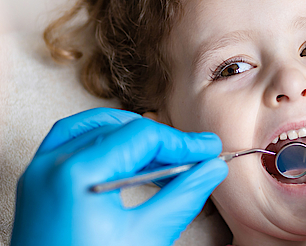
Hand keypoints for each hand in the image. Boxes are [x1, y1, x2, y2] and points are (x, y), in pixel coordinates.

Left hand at [10, 108, 227, 245]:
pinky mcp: (36, 183)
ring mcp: (39, 171)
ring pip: (94, 127)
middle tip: (195, 157)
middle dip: (163, 141)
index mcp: (78, 173)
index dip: (183, 143)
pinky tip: (124, 153)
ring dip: (134, 135)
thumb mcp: (145, 238)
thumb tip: (212, 170)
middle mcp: (53, 164)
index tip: (209, 150)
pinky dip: (101, 138)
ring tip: (165, 156)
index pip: (144, 136)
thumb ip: (183, 197)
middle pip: (122, 129)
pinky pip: (69, 140)